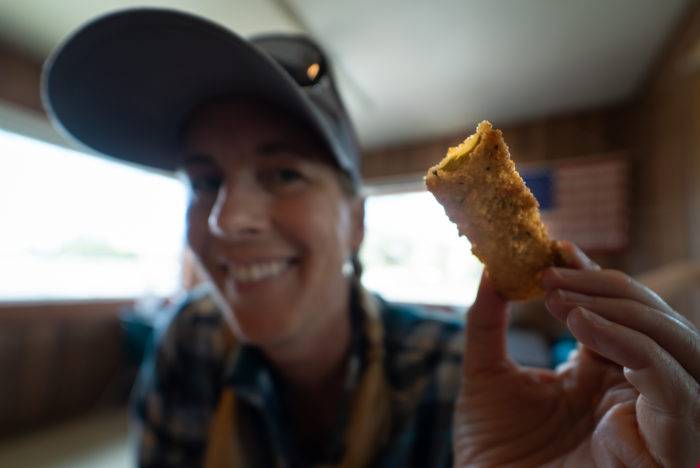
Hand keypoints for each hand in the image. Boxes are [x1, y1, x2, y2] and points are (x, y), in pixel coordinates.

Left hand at [452, 241, 699, 466]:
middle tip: (553, 270)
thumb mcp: (486, 376)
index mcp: (600, 377)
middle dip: (609, 286)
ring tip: (560, 297)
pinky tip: (581, 324)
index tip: (557, 248)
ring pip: (679, 345)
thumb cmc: (492, 453)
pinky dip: (632, 345)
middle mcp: (635, 395)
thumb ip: (488, 324)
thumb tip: (493, 271)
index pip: (619, 314)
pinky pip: (671, 386)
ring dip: (623, 308)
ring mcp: (655, 421)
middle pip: (658, 322)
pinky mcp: (667, 448)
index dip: (593, 277)